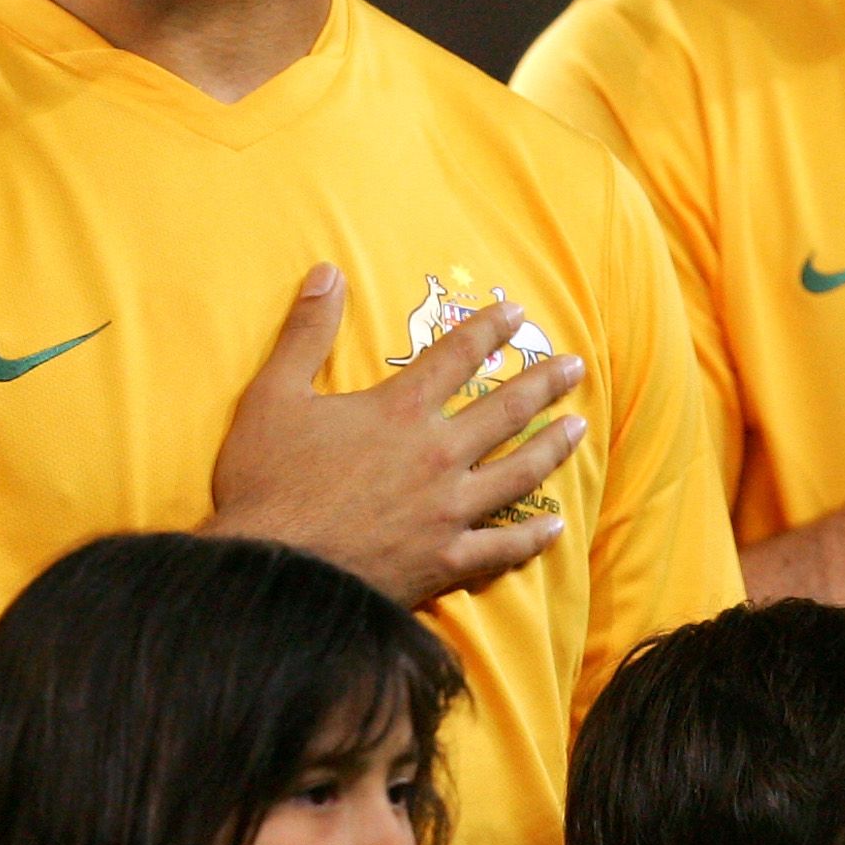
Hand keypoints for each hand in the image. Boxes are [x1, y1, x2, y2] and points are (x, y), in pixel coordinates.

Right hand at [207, 263, 585, 607]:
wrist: (271, 572)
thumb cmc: (266, 483)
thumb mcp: (272, 395)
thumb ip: (306, 332)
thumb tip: (327, 272)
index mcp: (400, 411)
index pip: (457, 356)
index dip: (489, 329)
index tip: (517, 312)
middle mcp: (437, 455)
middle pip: (504, 411)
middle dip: (543, 383)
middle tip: (573, 366)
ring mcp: (448, 511)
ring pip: (517, 473)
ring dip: (551, 447)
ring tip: (578, 427)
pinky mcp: (446, 560)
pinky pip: (502, 548)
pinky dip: (531, 538)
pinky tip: (554, 527)